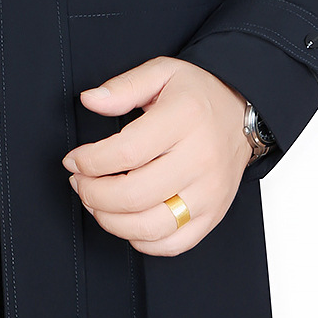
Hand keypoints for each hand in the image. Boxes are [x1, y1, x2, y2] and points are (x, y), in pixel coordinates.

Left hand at [61, 56, 251, 256]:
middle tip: (80, 183)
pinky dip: (141, 241)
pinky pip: (172, 244)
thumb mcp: (162, 73)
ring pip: (150, 227)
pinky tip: (127, 221)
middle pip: (133, 195)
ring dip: (110, 220)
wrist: (243, 113)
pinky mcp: (213, 215)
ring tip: (96, 203)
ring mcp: (209, 192)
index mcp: (184, 119)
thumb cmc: (199, 95)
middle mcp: (200, 159)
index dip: (89, 162)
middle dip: (92, 194)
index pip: (126, 153)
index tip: (74, 160)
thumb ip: (122, 87)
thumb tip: (90, 100)